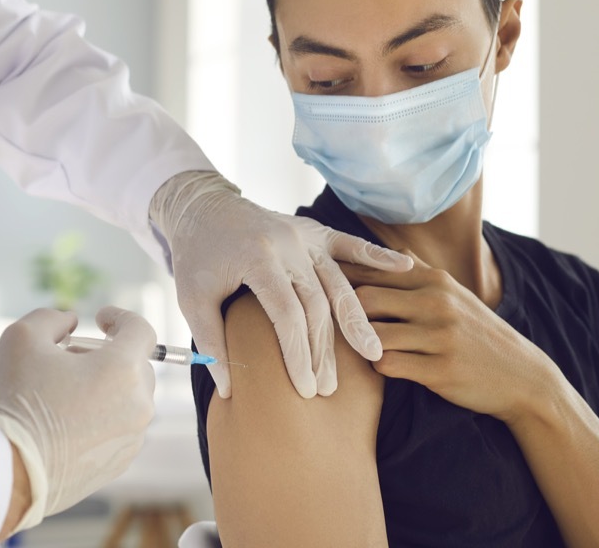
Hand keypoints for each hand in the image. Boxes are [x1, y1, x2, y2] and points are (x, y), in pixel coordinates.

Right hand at [0, 307, 155, 534]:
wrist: (7, 471)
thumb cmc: (16, 401)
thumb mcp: (22, 338)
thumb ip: (52, 319)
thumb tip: (70, 323)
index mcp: (123, 369)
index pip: (141, 330)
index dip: (120, 318)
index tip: (100, 319)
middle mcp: (138, 405)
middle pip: (136, 366)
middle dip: (106, 356)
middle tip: (69, 360)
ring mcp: (132, 438)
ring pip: (128, 399)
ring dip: (104, 389)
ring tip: (63, 395)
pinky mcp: (119, 464)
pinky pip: (119, 429)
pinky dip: (101, 420)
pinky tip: (66, 424)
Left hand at [150, 171, 413, 398]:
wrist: (202, 208)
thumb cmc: (196, 256)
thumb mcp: (193, 299)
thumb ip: (212, 341)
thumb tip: (229, 390)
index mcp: (257, 258)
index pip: (286, 314)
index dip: (298, 354)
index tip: (306, 389)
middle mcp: (287, 245)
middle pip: (317, 304)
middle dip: (325, 350)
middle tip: (332, 388)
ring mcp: (303, 235)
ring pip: (338, 283)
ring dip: (355, 320)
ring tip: (373, 353)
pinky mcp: (313, 231)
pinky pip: (349, 245)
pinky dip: (377, 256)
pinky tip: (405, 267)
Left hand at [343, 255, 557, 421]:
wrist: (522, 376)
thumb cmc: (476, 333)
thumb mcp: (453, 294)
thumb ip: (417, 272)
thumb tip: (383, 251)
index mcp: (435, 279)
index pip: (372, 270)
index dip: (342, 280)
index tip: (323, 290)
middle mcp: (437, 302)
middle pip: (364, 299)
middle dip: (345, 314)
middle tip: (335, 326)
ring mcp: (440, 336)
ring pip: (372, 334)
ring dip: (360, 344)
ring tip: (360, 347)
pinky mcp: (441, 370)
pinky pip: (388, 365)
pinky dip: (378, 366)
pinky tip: (385, 366)